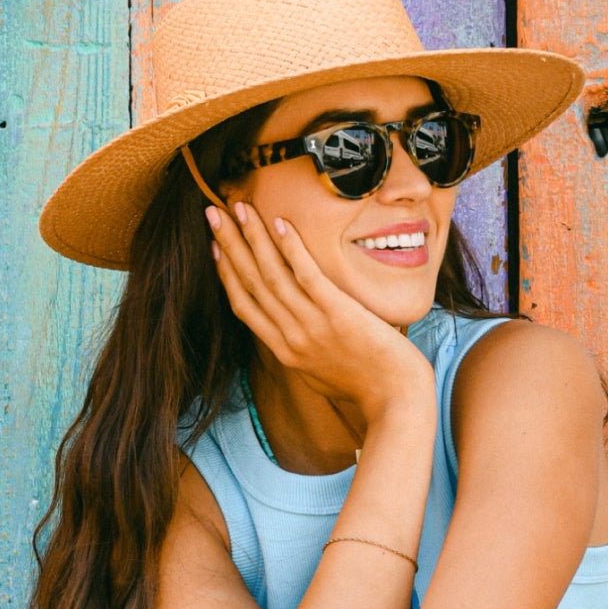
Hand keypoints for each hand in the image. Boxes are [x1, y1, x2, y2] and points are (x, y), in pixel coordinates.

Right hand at [207, 202, 432, 431]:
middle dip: (229, 245)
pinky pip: (307, 275)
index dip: (226, 273)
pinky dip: (291, 248)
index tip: (216, 247)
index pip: (244, 306)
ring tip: (239, 208)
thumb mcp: (320, 376)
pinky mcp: (338, 313)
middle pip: (251, 283)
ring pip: (272, 274)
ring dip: (253, 237)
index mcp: (284, 352)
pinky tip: (280, 223)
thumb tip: (291, 336)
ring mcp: (312, 325)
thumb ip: (301, 353)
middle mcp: (291, 337)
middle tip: (212, 213)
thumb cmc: (364, 387)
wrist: (395, 399)